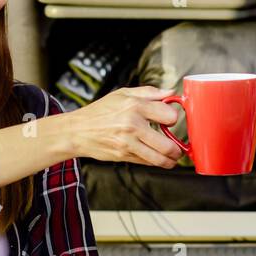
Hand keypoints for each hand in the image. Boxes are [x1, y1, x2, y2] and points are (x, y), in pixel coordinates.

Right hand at [67, 85, 184, 168]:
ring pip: (159, 159)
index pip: (170, 116)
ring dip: (170, 160)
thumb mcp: (123, 94)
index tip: (170, 120)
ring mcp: (128, 143)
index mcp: (135, 106)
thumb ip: (150, 92)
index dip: (173, 119)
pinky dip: (155, 162)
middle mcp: (133, 125)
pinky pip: (147, 162)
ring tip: (172, 157)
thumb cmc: (100, 111)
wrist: (77, 130)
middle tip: (178, 147)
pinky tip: (156, 157)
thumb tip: (171, 92)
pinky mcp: (123, 156)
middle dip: (177, 149)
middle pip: (168, 144)